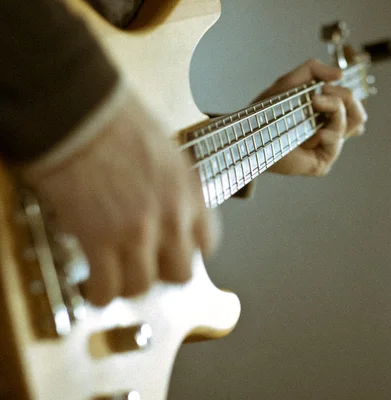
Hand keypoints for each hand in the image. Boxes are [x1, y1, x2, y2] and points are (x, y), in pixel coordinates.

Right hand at [22, 89, 218, 305]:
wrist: (82, 112)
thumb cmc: (119, 120)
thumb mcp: (167, 152)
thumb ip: (173, 186)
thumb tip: (163, 203)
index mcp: (190, 193)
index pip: (208, 244)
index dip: (190, 253)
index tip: (175, 253)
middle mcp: (172, 217)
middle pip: (180, 273)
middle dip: (161, 273)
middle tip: (144, 266)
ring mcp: (138, 232)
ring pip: (143, 286)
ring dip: (128, 286)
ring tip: (114, 278)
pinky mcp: (100, 240)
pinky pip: (106, 288)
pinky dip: (99, 294)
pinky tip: (92, 288)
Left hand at [253, 59, 367, 175]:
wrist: (249, 132)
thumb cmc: (267, 112)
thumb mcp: (291, 82)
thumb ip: (314, 70)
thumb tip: (340, 74)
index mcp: (327, 116)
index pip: (353, 106)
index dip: (349, 93)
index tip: (327, 84)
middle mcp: (330, 132)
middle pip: (359, 114)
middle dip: (346, 96)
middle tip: (323, 91)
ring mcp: (327, 148)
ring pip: (354, 124)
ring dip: (336, 107)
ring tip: (314, 101)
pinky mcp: (321, 163)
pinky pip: (336, 143)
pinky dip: (328, 132)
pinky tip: (315, 131)